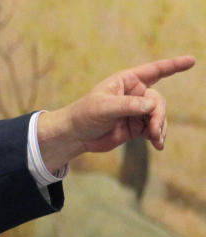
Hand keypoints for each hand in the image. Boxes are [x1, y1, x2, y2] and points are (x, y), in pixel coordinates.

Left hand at [37, 55, 194, 172]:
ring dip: (159, 128)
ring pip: (158, 116)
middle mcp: (134, 94)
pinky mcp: (135, 126)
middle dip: (158, 116)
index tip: (191, 61)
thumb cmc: (84, 115)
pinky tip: (158, 144)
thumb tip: (151, 105)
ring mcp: (136, 111)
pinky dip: (157, 135)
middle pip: (158, 101)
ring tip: (156, 140)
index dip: (173, 66)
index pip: (155, 70)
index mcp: (127, 81)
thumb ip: (128, 106)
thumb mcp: (104, 108)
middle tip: (154, 131)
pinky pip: (153, 129)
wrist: (75, 136)